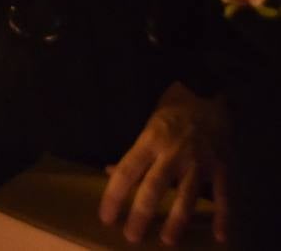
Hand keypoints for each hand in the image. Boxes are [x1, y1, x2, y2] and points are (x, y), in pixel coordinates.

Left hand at [98, 82, 227, 244]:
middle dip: (141, 213)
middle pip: (153, 187)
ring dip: (177, 220)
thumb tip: (110, 172)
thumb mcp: (147, 127)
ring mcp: (199, 161)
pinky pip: (223, 196)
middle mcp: (173, 153)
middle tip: (132, 235)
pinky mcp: (222, 167)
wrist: (209, 93)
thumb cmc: (172, 113)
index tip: (106, 217)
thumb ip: (133, 154)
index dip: (114, 195)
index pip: (127, 171)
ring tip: (168, 240)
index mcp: (150, 141)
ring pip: (187, 196)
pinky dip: (223, 217)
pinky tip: (220, 235)